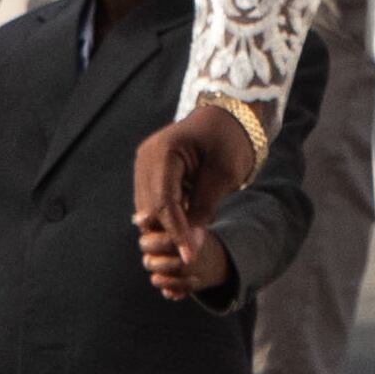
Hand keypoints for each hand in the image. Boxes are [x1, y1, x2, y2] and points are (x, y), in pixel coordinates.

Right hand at [130, 106, 258, 289]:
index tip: (188, 256)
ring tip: (186, 244)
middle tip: (187, 254)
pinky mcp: (148, 170)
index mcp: (164, 151)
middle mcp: (146, 157)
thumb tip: (191, 248)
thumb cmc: (231, 141)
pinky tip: (182, 228)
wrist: (229, 117)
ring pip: (147, 208)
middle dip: (167, 232)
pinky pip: (152, 200)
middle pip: (150, 208)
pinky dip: (166, 216)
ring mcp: (143, 163)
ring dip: (165, 226)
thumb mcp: (223, 176)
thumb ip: (204, 209)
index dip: (176, 232)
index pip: (164, 203)